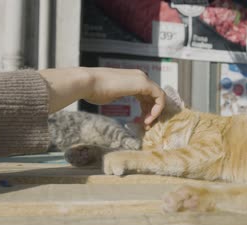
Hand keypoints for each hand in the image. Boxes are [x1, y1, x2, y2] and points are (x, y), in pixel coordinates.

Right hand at [39, 67, 165, 124]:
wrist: (86, 83)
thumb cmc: (93, 90)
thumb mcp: (110, 95)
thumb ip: (117, 96)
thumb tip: (117, 98)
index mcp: (132, 79)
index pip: (147, 94)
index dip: (147, 109)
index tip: (142, 121)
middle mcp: (139, 76)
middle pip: (154, 96)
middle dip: (152, 112)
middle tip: (147, 125)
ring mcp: (142, 78)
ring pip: (158, 96)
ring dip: (155, 112)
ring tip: (147, 124)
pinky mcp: (143, 83)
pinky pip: (159, 96)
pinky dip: (157, 108)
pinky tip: (149, 118)